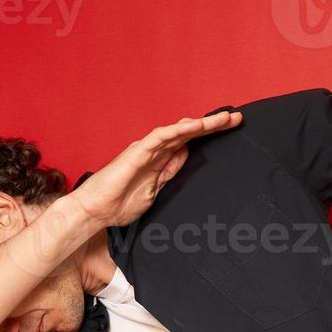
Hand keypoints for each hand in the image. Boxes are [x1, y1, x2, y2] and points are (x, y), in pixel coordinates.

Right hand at [71, 111, 241, 227]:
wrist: (95, 212)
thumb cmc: (119, 204)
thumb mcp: (155, 191)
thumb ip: (169, 173)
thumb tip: (186, 156)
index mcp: (160, 161)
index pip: (189, 143)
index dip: (209, 136)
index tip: (231, 131)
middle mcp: (155, 151)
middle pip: (188, 133)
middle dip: (212, 126)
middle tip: (236, 118)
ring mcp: (146, 150)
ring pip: (178, 131)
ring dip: (201, 124)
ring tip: (224, 119)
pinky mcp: (137, 152)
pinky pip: (160, 137)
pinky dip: (178, 130)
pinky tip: (195, 125)